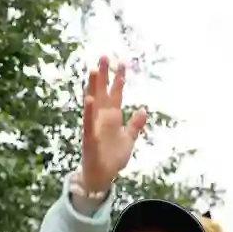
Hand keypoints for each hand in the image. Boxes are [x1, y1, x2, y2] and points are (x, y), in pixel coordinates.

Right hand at [78, 56, 146, 192]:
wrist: (102, 176)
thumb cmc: (113, 157)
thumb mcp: (129, 139)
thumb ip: (135, 124)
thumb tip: (144, 110)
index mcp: (112, 117)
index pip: (116, 94)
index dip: (119, 79)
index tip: (121, 62)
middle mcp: (102, 118)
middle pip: (102, 92)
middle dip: (103, 75)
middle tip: (104, 56)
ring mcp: (95, 126)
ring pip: (93, 103)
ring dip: (93, 87)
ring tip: (94, 70)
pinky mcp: (90, 138)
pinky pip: (88, 123)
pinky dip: (89, 113)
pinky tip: (89, 100)